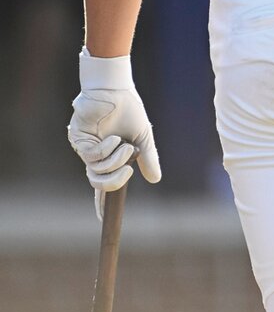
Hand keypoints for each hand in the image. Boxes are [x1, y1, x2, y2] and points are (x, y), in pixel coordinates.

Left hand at [68, 51, 162, 214]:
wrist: (116, 91)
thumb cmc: (129, 111)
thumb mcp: (143, 138)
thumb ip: (148, 158)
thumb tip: (155, 180)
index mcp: (109, 158)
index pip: (103, 185)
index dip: (101, 203)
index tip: (102, 220)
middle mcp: (95, 157)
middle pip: (99, 184)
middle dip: (115, 181)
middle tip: (128, 171)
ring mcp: (86, 150)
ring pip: (97, 171)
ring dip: (115, 161)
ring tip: (125, 146)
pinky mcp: (79, 141)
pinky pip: (93, 156)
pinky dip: (107, 149)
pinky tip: (112, 137)